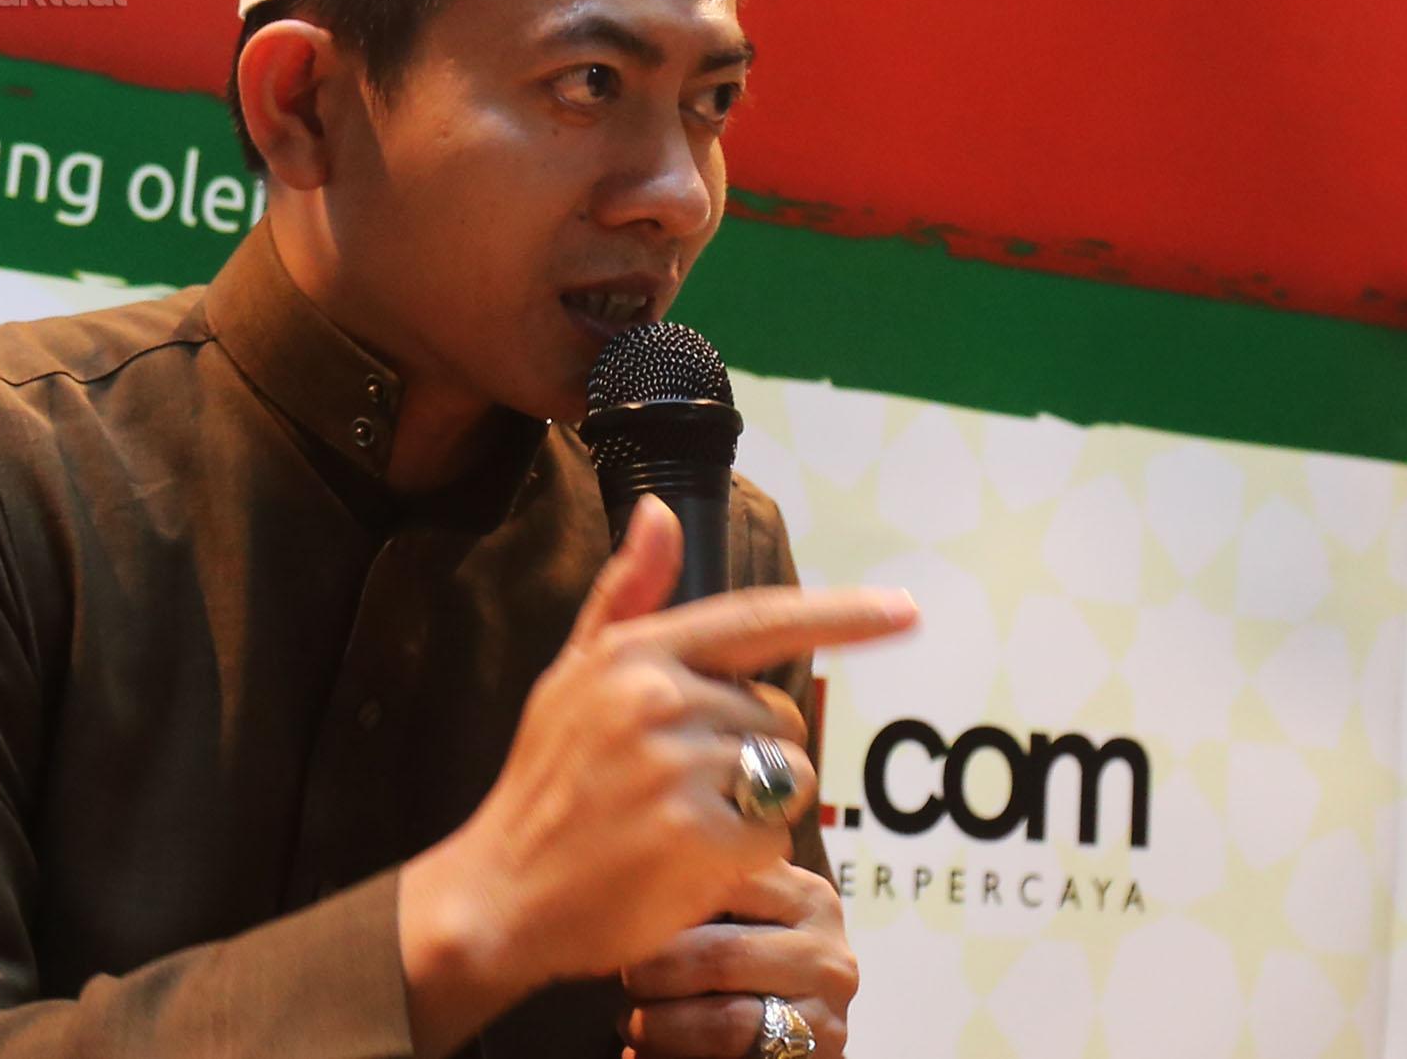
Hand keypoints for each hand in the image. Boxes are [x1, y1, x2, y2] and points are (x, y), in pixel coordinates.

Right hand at [398, 498, 913, 1055]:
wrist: (503, 892)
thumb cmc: (549, 782)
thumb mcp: (572, 676)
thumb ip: (626, 596)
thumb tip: (658, 514)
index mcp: (636, 653)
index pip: (759, 620)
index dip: (841, 614)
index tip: (904, 609)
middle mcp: (660, 698)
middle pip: (782, 717)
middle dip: (756, 754)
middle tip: (683, 788)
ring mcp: (680, 768)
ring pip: (788, 778)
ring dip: (756, 809)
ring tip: (682, 826)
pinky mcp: (701, 838)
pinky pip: (776, 837)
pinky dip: (748, 858)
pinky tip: (689, 866)